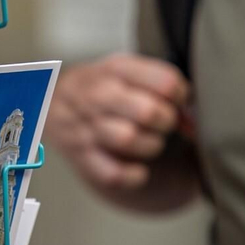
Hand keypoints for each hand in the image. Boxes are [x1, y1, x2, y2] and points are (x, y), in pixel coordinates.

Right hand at [49, 52, 190, 193]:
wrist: (50, 99)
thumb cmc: (105, 87)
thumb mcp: (129, 72)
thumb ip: (165, 89)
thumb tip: (194, 123)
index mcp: (116, 68)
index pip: (165, 81)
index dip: (182, 95)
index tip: (178, 100)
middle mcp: (98, 95)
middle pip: (148, 112)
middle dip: (167, 121)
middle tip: (164, 122)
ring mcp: (86, 126)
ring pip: (129, 140)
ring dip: (151, 146)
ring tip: (150, 141)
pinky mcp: (82, 157)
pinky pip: (113, 175)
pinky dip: (133, 176)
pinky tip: (139, 169)